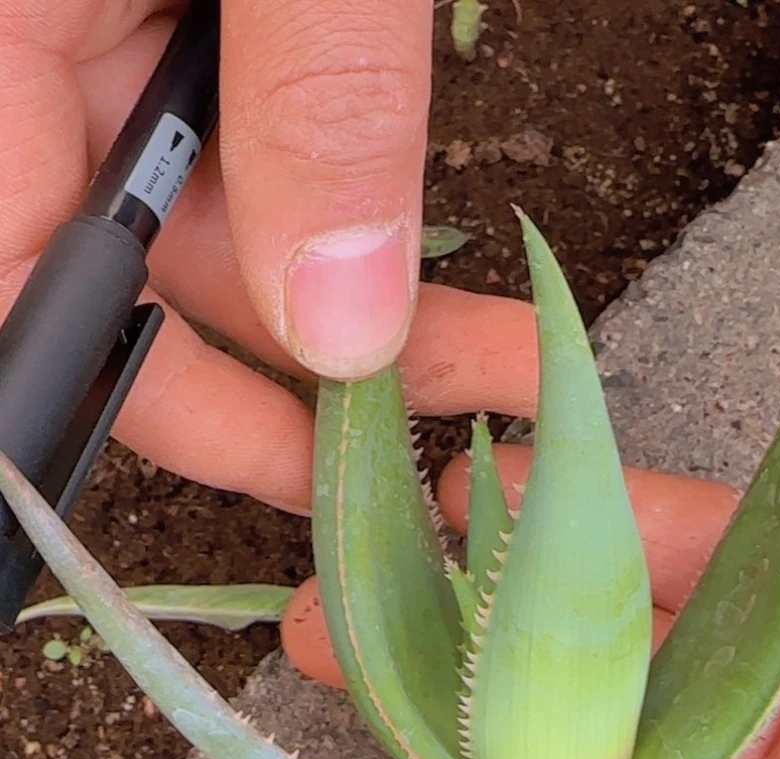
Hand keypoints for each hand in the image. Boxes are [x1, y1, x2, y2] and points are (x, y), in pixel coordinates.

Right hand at [0, 0, 459, 512]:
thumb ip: (315, 105)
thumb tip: (342, 323)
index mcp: (10, 30)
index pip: (32, 286)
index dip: (160, 403)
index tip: (300, 471)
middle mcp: (60, 53)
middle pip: (161, 279)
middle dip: (320, 365)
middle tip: (439, 428)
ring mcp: (137, 40)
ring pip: (242, 230)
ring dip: (377, 302)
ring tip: (507, 357)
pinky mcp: (223, 31)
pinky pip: (278, 158)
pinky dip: (366, 216)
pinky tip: (450, 262)